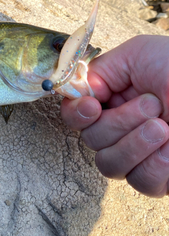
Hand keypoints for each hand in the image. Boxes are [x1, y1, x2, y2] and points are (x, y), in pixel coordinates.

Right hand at [61, 35, 168, 197]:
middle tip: (152, 103)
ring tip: (164, 125)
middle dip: (119, 122)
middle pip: (92, 141)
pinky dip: (156, 163)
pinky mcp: (161, 176)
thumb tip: (78, 93)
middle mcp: (122, 127)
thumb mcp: (139, 54)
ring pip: (109, 165)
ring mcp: (140, 153)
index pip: (76, 115)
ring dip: (135, 143)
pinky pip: (141, 181)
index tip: (93, 105)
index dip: (77, 114)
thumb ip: (101, 69)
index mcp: (113, 98)